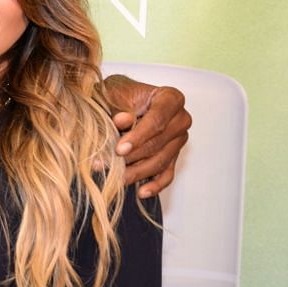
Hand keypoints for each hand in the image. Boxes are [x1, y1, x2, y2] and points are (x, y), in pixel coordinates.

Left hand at [103, 76, 190, 198]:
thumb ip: (120, 107)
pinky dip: (155, 185)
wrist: (121, 100)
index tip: (119, 149)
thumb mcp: (115, 95)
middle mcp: (180, 119)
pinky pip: (167, 174)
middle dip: (131, 157)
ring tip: (115, 179)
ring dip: (136, 172)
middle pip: (158, 144)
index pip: (158, 119)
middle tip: (106, 166)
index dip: (139, 136)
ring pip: (160, 161)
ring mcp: (179, 140)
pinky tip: (141, 192)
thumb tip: (123, 120)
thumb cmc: (119, 95)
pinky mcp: (173, 157)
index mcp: (171, 99)